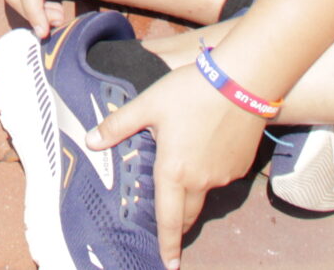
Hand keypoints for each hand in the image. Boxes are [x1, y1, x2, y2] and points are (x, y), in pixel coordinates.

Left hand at [89, 65, 267, 269]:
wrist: (242, 81)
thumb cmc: (190, 92)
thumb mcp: (148, 105)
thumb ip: (118, 126)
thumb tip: (91, 141)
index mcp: (173, 172)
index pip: (168, 220)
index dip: (167, 245)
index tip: (169, 265)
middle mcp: (200, 181)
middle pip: (187, 214)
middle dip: (177, 224)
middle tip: (170, 230)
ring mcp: (223, 175)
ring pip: (204, 193)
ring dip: (192, 193)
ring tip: (183, 173)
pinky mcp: (240, 166)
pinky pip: (220, 177)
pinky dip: (210, 173)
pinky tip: (205, 149)